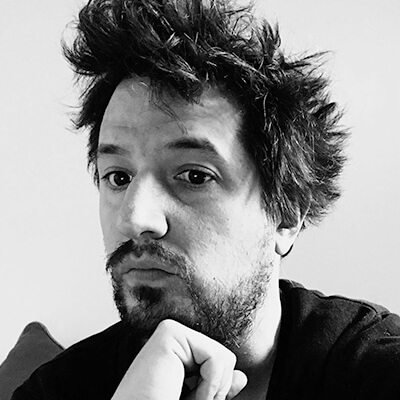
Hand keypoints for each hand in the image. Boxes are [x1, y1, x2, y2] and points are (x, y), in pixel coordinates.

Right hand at [112, 319, 247, 399]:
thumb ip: (218, 388)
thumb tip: (240, 376)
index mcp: (178, 357)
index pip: (219, 363)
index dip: (214, 391)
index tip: (189, 399)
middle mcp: (173, 340)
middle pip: (224, 358)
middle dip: (214, 388)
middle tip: (183, 398)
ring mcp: (170, 332)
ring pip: (224, 357)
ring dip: (211, 389)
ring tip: (180, 396)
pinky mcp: (169, 333)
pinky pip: (216, 357)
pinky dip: (209, 384)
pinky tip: (181, 390)